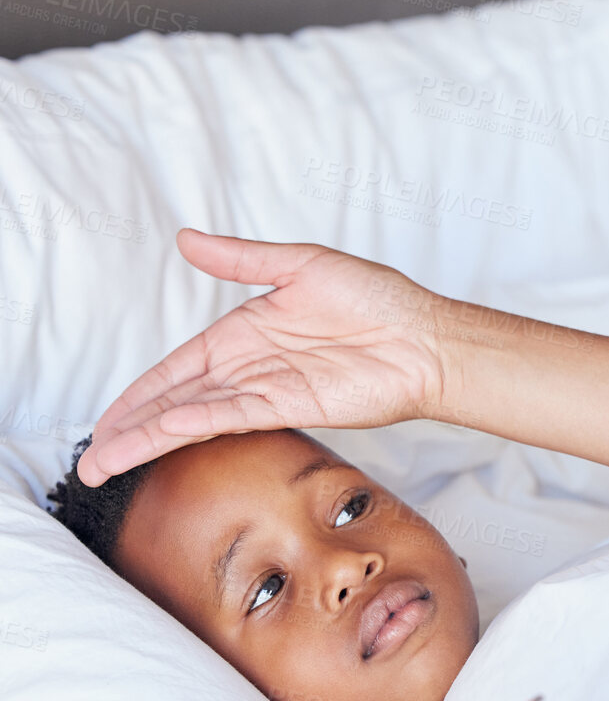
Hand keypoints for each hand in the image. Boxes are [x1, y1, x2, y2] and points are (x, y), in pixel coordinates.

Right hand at [76, 228, 454, 485]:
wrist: (426, 339)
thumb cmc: (379, 299)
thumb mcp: (302, 265)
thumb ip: (243, 260)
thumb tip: (187, 239)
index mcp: (244, 332)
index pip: (176, 368)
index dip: (139, 393)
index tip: (104, 421)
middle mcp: (250, 366)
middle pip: (176, 401)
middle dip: (132, 427)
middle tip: (90, 458)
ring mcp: (269, 389)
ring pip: (196, 417)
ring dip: (152, 438)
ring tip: (107, 461)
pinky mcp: (293, 406)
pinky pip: (235, 415)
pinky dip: (199, 424)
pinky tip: (167, 431)